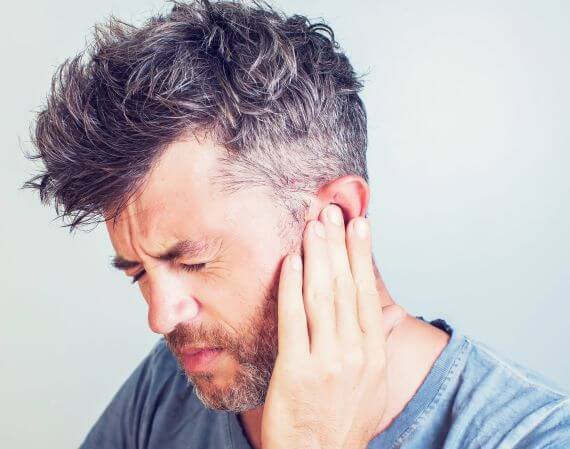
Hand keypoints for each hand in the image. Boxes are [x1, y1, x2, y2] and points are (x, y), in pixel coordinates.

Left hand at [261, 204, 405, 448]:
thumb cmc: (342, 424)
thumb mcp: (371, 387)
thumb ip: (369, 350)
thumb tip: (368, 317)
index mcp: (373, 355)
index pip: (368, 293)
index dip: (362, 255)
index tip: (360, 223)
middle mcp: (355, 354)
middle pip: (346, 286)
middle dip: (338, 244)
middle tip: (332, 210)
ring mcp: (327, 361)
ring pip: (322, 296)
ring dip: (317, 256)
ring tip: (313, 224)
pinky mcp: (297, 369)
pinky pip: (294, 319)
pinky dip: (291, 287)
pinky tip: (290, 261)